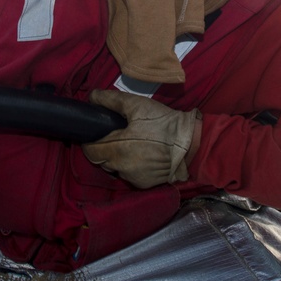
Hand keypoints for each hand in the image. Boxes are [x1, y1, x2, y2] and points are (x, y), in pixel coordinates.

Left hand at [82, 89, 200, 188]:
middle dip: (102, 150)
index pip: (90, 151)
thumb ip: (111, 100)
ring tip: (128, 145)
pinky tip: (141, 156)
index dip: (90, 142)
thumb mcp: (137, 105)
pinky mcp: (143, 184)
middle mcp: (122, 167)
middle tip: (113, 137)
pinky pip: (129, 175)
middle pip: (101, 161)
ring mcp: (133, 178)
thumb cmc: (163, 123)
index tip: (95, 134)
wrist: (191, 145)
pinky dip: (130, 167)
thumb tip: (92, 96)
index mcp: (118, 148)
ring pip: (114, 169)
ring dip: (116, 159)